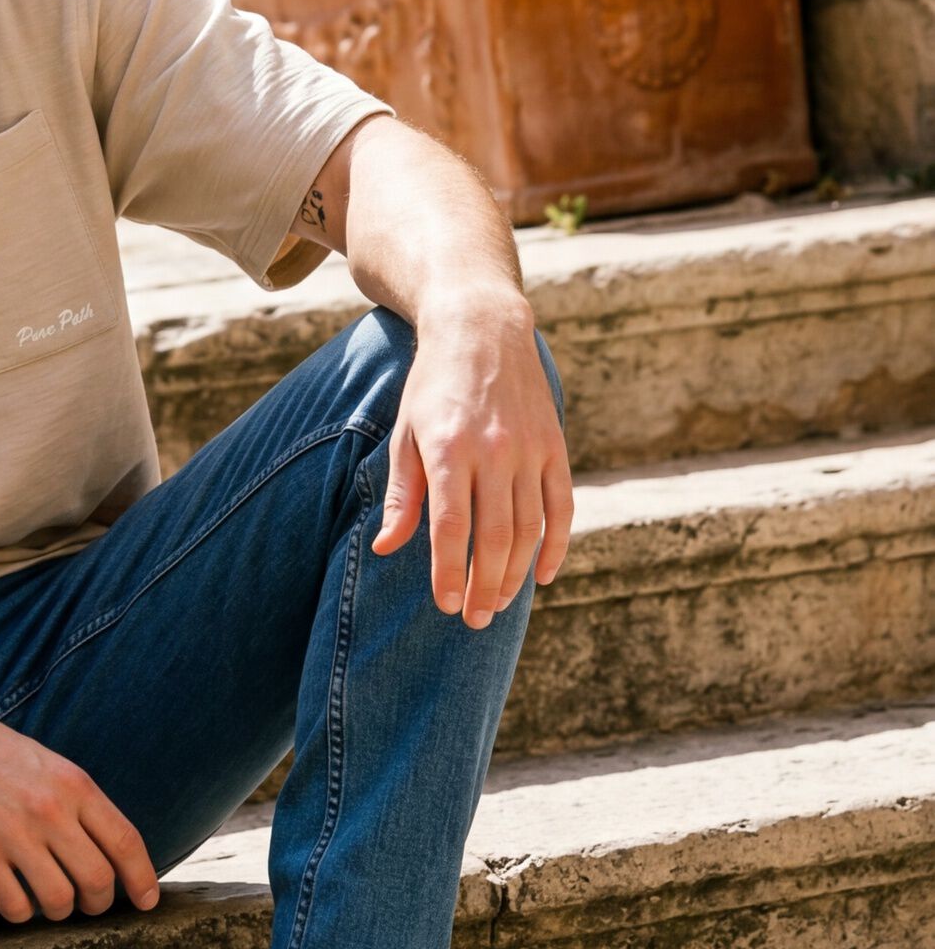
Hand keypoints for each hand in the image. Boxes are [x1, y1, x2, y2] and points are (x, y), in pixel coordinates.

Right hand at [0, 677, 158, 924]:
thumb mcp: (47, 762)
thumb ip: (78, 802)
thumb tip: (109, 850)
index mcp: (73, 784)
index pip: (126, 842)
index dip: (143, 880)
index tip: (147, 901)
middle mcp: (49, 810)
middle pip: (98, 880)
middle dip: (100, 903)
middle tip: (91, 905)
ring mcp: (12, 834)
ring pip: (60, 901)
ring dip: (60, 910)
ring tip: (50, 900)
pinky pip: (15, 906)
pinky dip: (21, 912)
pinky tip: (15, 897)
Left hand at [371, 291, 571, 626]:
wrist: (482, 329)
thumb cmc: (433, 386)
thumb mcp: (405, 433)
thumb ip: (403, 495)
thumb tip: (387, 549)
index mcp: (449, 449)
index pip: (451, 526)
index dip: (449, 572)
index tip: (447, 605)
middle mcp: (493, 451)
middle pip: (494, 537)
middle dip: (485, 585)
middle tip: (475, 620)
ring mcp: (529, 449)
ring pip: (529, 528)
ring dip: (516, 573)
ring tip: (499, 604)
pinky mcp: (555, 446)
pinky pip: (561, 506)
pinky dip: (556, 545)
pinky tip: (543, 575)